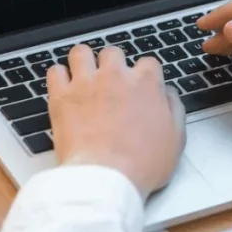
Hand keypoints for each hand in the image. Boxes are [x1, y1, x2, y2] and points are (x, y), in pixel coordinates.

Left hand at [47, 45, 185, 196]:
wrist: (106, 178)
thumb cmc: (141, 164)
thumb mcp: (176, 139)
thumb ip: (174, 109)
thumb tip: (169, 94)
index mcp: (145, 83)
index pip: (148, 63)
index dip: (145, 76)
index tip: (141, 88)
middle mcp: (115, 76)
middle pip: (113, 53)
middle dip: (113, 65)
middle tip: (111, 83)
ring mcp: (86, 84)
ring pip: (81, 53)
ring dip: (84, 62)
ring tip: (85, 77)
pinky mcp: (61, 97)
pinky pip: (55, 72)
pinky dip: (59, 78)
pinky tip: (64, 88)